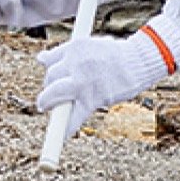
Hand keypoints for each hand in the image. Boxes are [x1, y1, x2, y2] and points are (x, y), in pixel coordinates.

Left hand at [36, 30, 172, 139]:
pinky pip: (73, 116)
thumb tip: (39, 58)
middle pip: (50, 75)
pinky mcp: (91, 98)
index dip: (49, 71)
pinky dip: (65, 128)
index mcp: (75, 47)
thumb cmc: (116, 55)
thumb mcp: (89, 46)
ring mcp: (82, 81)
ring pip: (53, 92)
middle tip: (51, 95)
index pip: (50, 59)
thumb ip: (65, 53)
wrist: (139, 61)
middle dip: (48, 86)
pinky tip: (61, 134)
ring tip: (44, 108)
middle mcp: (75, 62)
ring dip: (46, 102)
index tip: (51, 79)